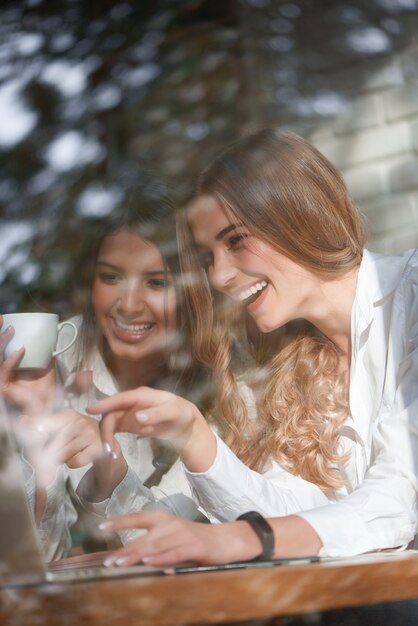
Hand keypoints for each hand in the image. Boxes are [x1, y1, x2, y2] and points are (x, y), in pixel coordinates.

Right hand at [0, 315, 56, 413]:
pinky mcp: (3, 386)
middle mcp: (4, 371)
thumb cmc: (45, 390)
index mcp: (10, 366)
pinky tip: (21, 349)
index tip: (4, 320)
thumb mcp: (47, 367)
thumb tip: (52, 341)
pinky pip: (5, 368)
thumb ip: (47, 355)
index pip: (2, 347)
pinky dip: (13, 358)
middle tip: (2, 319)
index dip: (1, 334)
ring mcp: (2, 378)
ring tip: (10, 329)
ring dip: (1, 341)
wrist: (47, 407)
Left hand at [18, 408, 105, 468]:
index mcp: (67, 414)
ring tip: (70, 452)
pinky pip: (73, 462)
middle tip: (52, 457)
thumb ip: (40, 423)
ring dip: (62, 459)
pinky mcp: (97, 448)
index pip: (43, 426)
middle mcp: (79, 421)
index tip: (31, 441)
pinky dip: (72, 463)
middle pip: (51, 446)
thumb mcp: (61, 426)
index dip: (36, 438)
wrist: (106, 442)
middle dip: (48, 455)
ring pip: (62, 456)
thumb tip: (22, 419)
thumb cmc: (78, 434)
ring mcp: (89, 434)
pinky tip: (78, 456)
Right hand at [88, 387, 216, 471]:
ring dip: (107, 437)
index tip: (90, 410)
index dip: (105, 403)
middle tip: (109, 450)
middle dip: (106, 431)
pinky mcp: (128, 424)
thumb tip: (138, 416)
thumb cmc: (181, 414)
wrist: (185, 425)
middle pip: (111, 413)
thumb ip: (157, 414)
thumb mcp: (174, 412)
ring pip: (110, 423)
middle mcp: (131, 403)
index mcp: (142, 395)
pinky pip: (114, 430)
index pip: (120, 399)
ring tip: (112, 453)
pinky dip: (111, 440)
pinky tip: (114, 452)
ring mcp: (129, 413)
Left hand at [100, 512, 262, 567]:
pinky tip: (149, 562)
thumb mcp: (172, 537)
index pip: (137, 518)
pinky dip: (160, 558)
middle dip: (124, 551)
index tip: (101, 526)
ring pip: (155, 546)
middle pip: (143, 538)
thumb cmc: (194, 540)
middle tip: (107, 562)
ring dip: (136, 556)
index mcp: (163, 519)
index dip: (120, 522)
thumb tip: (132, 557)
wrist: (224, 540)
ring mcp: (181, 534)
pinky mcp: (193, 546)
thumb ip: (154, 544)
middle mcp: (170, 524)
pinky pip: (173, 553)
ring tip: (120, 564)